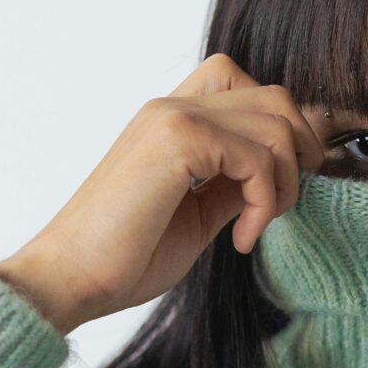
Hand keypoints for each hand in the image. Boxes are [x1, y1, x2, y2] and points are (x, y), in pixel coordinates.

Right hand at [0, 54, 326, 334]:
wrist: (68, 278)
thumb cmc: (122, 259)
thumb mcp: (198, 216)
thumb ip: (233, 187)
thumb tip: (278, 177)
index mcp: (171, 120)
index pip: (248, 88)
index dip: (281, 133)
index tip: (277, 190)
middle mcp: (172, 106)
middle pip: (274, 96)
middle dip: (299, 152)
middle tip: (282, 205)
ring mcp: (172, 116)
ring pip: (276, 122)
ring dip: (283, 182)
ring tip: (255, 226)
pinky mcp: (177, 139)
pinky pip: (258, 156)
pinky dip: (264, 201)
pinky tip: (241, 239)